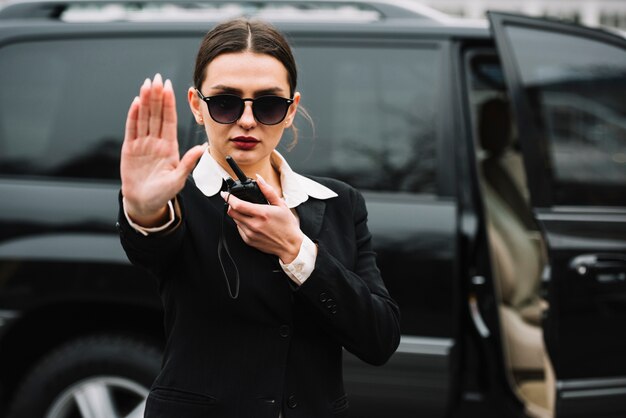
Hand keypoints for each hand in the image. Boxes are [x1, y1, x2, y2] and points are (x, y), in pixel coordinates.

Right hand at [121, 74, 205, 225]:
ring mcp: (142, 144)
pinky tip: (136, 102)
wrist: (144, 203)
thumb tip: (202, 149)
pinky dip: (133, 115)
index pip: (169, 120)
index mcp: (169, 147)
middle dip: (157, 96)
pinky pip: (132, 129)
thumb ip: (188, 163)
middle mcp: (156, 142)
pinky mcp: (130, 149)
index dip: (169, 104)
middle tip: (157, 78)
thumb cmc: (162, 193)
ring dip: (145, 101)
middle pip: (156, 115)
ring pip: (144, 118)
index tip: (170, 87)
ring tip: (147, 84)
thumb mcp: (178, 180)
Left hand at [222, 175, 303, 262]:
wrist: (290, 246)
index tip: (225, 193)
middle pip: (232, 213)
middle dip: (231, 205)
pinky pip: (239, 229)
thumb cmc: (287, 225)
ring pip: (235, 221)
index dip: (228, 197)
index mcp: (262, 213)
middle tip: (235, 201)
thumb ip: (268, 191)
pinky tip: (252, 223)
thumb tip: (259, 179)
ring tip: (248, 213)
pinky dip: (242, 224)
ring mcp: (250, 234)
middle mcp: (254, 225)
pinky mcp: (249, 241)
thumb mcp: (281, 205)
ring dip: (237, 214)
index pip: (238, 205)